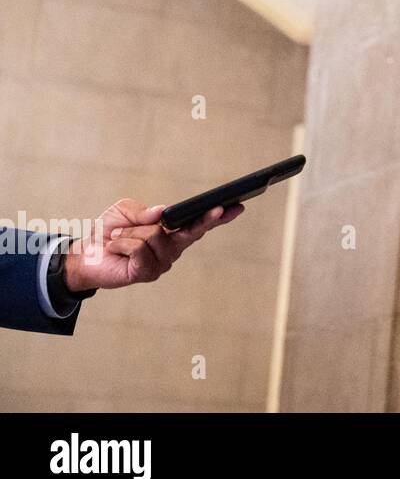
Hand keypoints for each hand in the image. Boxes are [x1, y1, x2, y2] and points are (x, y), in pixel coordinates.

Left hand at [63, 200, 243, 292]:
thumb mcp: (125, 212)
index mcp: (172, 231)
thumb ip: (144, 211)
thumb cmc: (109, 232)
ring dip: (130, 232)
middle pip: (193, 231)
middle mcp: (172, 248)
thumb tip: (163, 211)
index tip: (236, 206)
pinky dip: (122, 243)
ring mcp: (162, 262)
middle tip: (220, 207)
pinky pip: (139, 248)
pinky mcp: (148, 272)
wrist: (85, 254)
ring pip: (155, 235)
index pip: (199, 223)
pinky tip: (115, 248)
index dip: (218, 216)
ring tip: (119, 238)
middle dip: (207, 219)